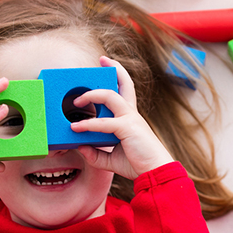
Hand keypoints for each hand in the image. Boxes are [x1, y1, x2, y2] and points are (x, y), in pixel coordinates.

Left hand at [70, 57, 174, 179]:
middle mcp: (131, 113)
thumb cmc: (138, 164)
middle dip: (114, 68)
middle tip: (101, 60)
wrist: (155, 172)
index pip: (125, 91)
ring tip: (76, 100)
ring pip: (110, 96)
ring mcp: (130, 118)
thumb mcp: (111, 159)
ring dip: (91, 95)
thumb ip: (95, 154)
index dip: (118, 75)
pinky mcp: (127, 128)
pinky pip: (105, 123)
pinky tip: (77, 128)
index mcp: (130, 117)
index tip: (107, 65)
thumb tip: (80, 147)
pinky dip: (89, 124)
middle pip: (125, 83)